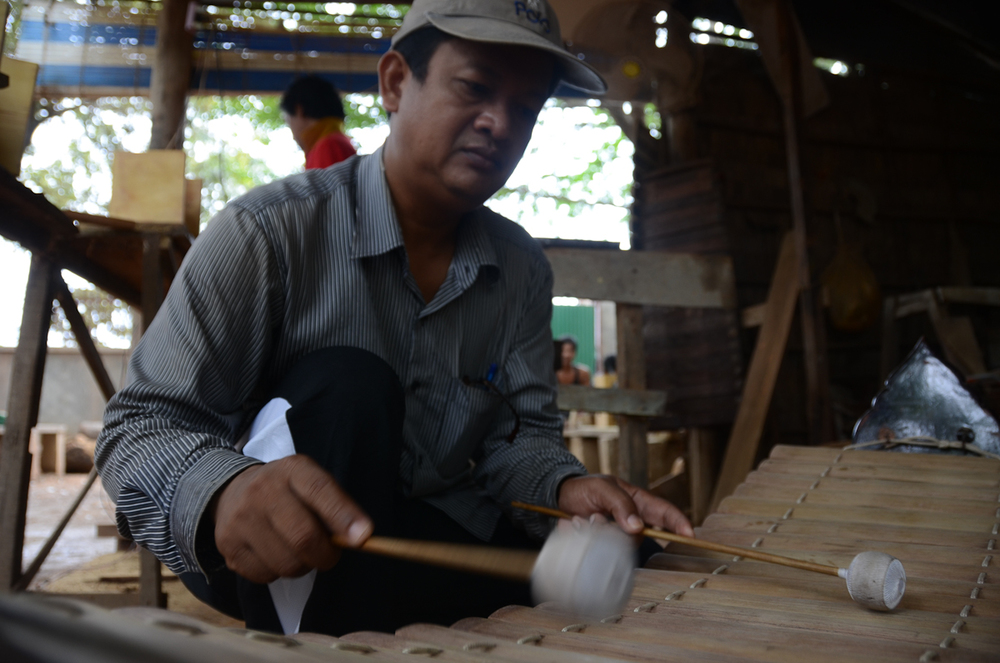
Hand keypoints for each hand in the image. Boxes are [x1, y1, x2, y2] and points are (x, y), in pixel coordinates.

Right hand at [210, 455, 372, 582]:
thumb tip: (361, 537)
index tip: (363, 538)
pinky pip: (266, 576)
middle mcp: (262, 491)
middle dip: (326, 555)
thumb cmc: (285, 492)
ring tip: (298, 551)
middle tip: (329, 555)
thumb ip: (336, 505)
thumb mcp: (310, 483)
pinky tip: (274, 553)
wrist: (230, 491)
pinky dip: (278, 572)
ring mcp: (241, 519)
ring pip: (287, 564)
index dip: (344, 516)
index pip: (320, 490)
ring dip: (303, 566)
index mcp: (291, 469)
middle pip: (303, 536)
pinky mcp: (228, 546)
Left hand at [557, 474, 693, 538]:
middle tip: (594, 518)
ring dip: (597, 533)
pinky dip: (584, 538)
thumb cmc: (583, 489)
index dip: (679, 523)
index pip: (664, 512)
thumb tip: (638, 527)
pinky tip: (574, 524)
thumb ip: (620, 503)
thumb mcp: (601, 488)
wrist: (558, 498)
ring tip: (581, 518)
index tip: (689, 536)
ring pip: (619, 545)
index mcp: (637, 501)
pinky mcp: (603, 546)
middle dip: (619, 532)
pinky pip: (600, 551)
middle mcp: (631, 520)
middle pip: (640, 535)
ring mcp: (617, 535)